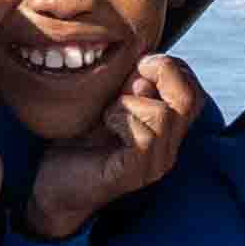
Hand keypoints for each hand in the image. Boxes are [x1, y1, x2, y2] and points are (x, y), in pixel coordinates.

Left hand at [17, 53, 205, 242]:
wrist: (52, 185)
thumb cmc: (77, 138)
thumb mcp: (108, 99)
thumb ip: (130, 81)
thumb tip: (145, 60)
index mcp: (167, 128)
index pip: (192, 90)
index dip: (170, 67)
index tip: (137, 66)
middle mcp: (169, 147)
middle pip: (190, 98)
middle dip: (160, 74)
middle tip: (128, 81)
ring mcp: (155, 163)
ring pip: (164, 115)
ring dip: (130, 101)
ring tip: (110, 110)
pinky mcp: (134, 173)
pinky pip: (143, 136)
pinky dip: (121, 118)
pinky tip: (104, 124)